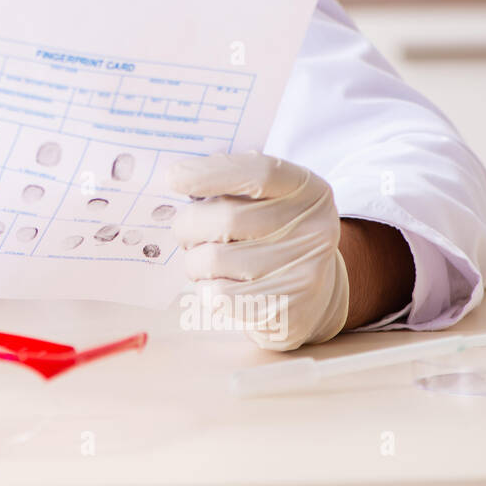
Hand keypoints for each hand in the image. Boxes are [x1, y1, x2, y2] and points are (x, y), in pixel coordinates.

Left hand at [165, 151, 348, 350]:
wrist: (312, 295)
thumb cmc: (270, 235)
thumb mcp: (266, 198)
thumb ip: (232, 180)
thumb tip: (179, 176)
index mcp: (307, 191)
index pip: (260, 174)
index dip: (211, 173)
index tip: (173, 176)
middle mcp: (313, 230)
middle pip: (227, 219)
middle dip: (188, 225)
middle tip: (185, 232)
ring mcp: (303, 274)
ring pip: (213, 260)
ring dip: (193, 261)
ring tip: (203, 261)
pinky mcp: (284, 312)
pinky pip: (217, 295)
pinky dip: (203, 288)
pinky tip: (217, 284)